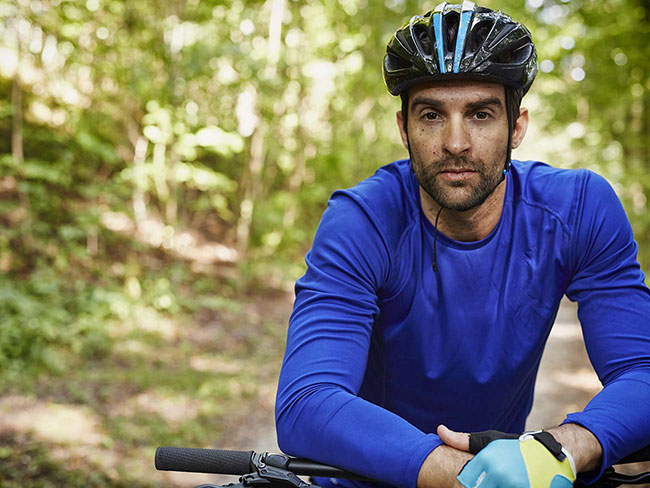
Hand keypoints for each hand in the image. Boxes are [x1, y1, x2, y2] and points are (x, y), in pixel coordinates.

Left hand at [439, 423, 601, 473]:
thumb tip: (439, 430)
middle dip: (482, 486)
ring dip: (493, 487)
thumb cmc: (515, 447)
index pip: (465, 483)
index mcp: (487, 460)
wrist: (551, 454)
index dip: (465, 484)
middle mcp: (500, 474)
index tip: (470, 482)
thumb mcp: (489, 441)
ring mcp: (516, 485)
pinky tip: (509, 486)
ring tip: (498, 482)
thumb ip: (463, 440)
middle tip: (490, 481)